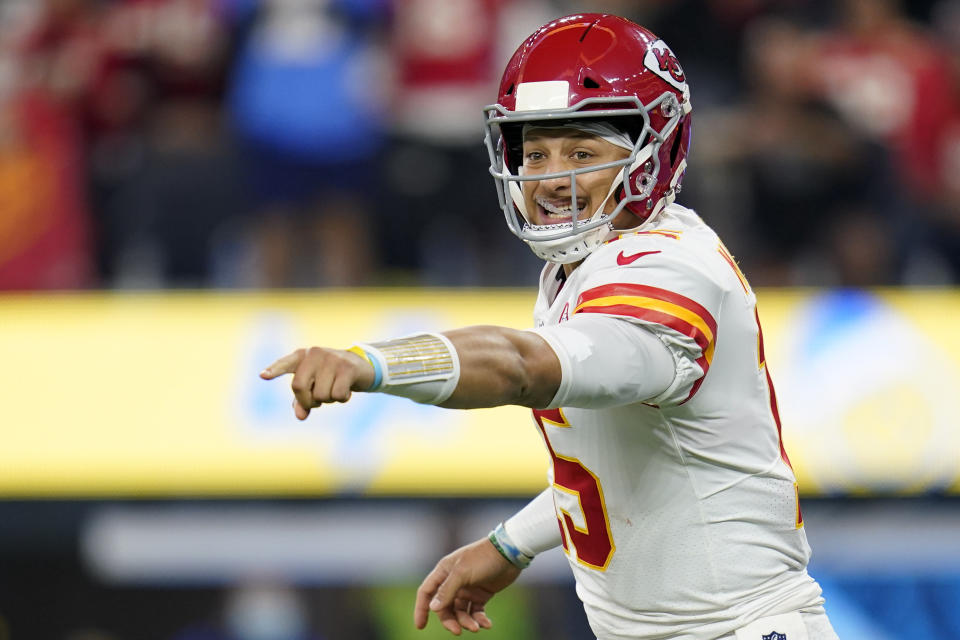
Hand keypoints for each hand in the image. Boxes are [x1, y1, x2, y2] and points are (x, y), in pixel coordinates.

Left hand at [260, 347, 374, 419]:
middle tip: (317, 402)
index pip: (285, 363)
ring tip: (335, 390)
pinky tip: (347, 391)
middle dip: (307, 401)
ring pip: (321, 394)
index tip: (263, 376)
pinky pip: (338, 394)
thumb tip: (300, 416)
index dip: (274, 370)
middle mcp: (315, 354)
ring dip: (328, 400)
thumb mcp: (315, 386)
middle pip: (299, 386)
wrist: (362, 366)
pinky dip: (342, 399)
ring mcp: (332, 359)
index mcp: (302, 356)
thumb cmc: (331, 377)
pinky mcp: (347, 367)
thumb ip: (303, 400)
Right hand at [414, 537, 521, 634]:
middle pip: (444, 607)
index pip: (426, 592)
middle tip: (458, 631)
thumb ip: (447, 591)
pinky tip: (487, 624)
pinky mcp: (481, 594)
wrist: (509, 553)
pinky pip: (476, 611)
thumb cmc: (483, 558)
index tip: (420, 626)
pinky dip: (479, 619)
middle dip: (450, 620)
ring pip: (460, 612)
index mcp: (444, 572)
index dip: (421, 609)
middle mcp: (453, 581)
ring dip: (467, 621)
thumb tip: (433, 607)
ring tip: (477, 627)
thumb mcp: (462, 573)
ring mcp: (467, 588)